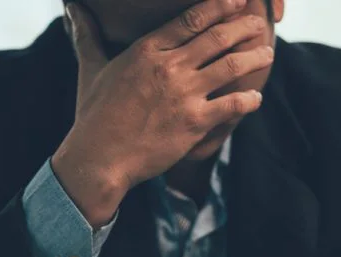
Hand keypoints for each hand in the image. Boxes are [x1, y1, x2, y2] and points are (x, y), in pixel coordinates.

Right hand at [52, 0, 273, 225]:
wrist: (100, 157)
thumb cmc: (94, 115)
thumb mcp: (91, 68)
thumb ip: (88, 36)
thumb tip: (73, 8)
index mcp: (146, 50)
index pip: (190, 19)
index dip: (219, 6)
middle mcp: (169, 67)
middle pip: (216, 38)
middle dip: (242, 27)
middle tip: (258, 23)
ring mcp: (184, 95)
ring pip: (230, 67)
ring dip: (254, 58)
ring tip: (267, 53)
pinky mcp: (194, 123)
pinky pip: (231, 106)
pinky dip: (248, 100)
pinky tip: (257, 98)